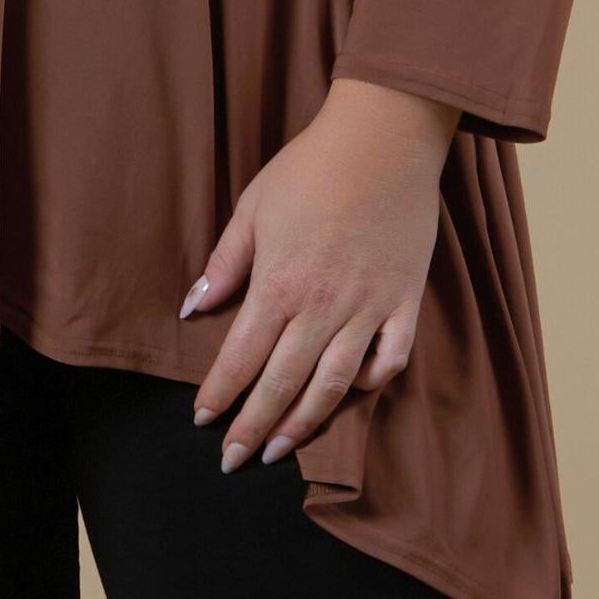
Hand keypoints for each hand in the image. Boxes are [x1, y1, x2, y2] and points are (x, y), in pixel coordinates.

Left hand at [180, 76, 458, 469]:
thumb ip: (225, 263)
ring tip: (280, 450)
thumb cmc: (311, 168)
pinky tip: (349, 394)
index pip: (241, 357)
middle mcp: (322, 306)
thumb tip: (194, 308)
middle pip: (282, 383)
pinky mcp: (404, 300)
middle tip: (234, 461)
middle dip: (253, 426)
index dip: (219, 394)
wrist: (384, 138)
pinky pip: (390, 358)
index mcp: (279, 284)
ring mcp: (368, 307)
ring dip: (304, 423)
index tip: (203, 421)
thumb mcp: (253, 208)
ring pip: (333, 384)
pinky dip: (371, 383)